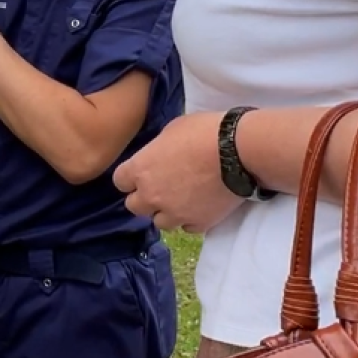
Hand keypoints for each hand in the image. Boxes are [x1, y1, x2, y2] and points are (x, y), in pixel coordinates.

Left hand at [112, 113, 244, 232]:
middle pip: (135, 207)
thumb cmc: (203, 132)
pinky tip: (201, 204)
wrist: (238, 151)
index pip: (120, 182)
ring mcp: (174, 213)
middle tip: (162, 186)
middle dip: (145, 198)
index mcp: (140, 170)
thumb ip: (157, 149)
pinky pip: (187, 227)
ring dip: (168, 211)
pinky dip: (191, 218)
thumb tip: (159, 155)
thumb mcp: (171, 130)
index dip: (131, 177)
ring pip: (160, 222)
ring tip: (184, 198)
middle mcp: (152, 196)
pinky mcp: (198, 224)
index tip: (142, 172)